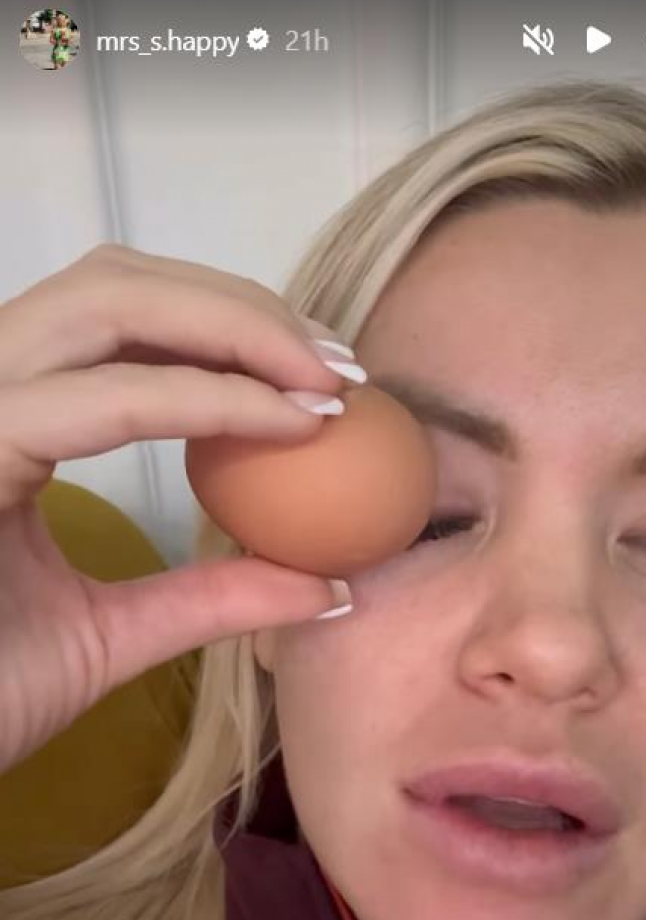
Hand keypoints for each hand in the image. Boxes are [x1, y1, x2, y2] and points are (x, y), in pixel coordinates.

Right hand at [0, 244, 353, 772]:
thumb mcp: (112, 635)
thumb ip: (208, 597)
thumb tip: (327, 588)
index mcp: (7, 418)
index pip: (116, 322)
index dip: (228, 325)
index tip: (326, 376)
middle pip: (117, 284)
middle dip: (243, 310)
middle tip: (338, 369)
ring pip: (107, 305)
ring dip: (234, 331)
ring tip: (321, 385)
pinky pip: (101, 402)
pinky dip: (204, 399)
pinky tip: (284, 424)